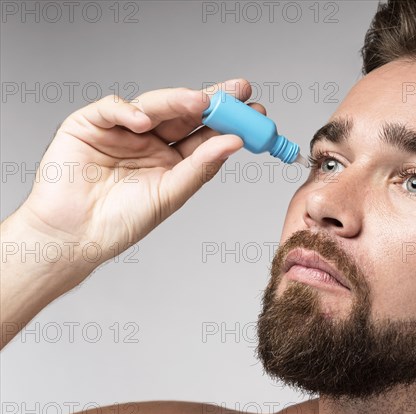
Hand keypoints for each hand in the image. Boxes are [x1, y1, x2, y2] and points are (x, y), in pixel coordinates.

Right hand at [17, 79, 259, 267]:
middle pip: (185, 114)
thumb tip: (234, 143)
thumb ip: (200, 167)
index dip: (229, 121)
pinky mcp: (90, 124)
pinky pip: (111, 109)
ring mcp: (122, 131)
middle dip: (213, 100)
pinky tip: (143, 121)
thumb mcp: (169, 195)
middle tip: (238, 89)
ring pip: (154, 106)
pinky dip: (126, 111)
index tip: (256, 110)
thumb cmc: (119, 222)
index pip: (205, 135)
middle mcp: (150, 142)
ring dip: (178, 101)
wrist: (73, 237)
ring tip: (201, 102)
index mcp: (172, 160)